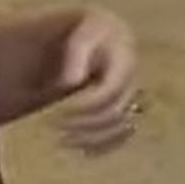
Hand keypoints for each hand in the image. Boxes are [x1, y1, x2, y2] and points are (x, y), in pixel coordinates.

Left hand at [54, 7, 140, 154]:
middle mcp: (132, 82)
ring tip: (60, 141)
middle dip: (84, 123)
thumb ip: (76, 56)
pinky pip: (121, 137)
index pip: (109, 92)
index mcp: (124, 60)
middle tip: (52, 126)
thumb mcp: (81, 35)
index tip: (58, 111)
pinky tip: (79, 149)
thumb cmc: (87, 34)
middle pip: (114, 113)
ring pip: (119, 129)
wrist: (101, 37)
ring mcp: (131, 98)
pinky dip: (101, 146)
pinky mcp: (127, 112)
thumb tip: (71, 83)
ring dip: (91, 138)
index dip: (85, 106)